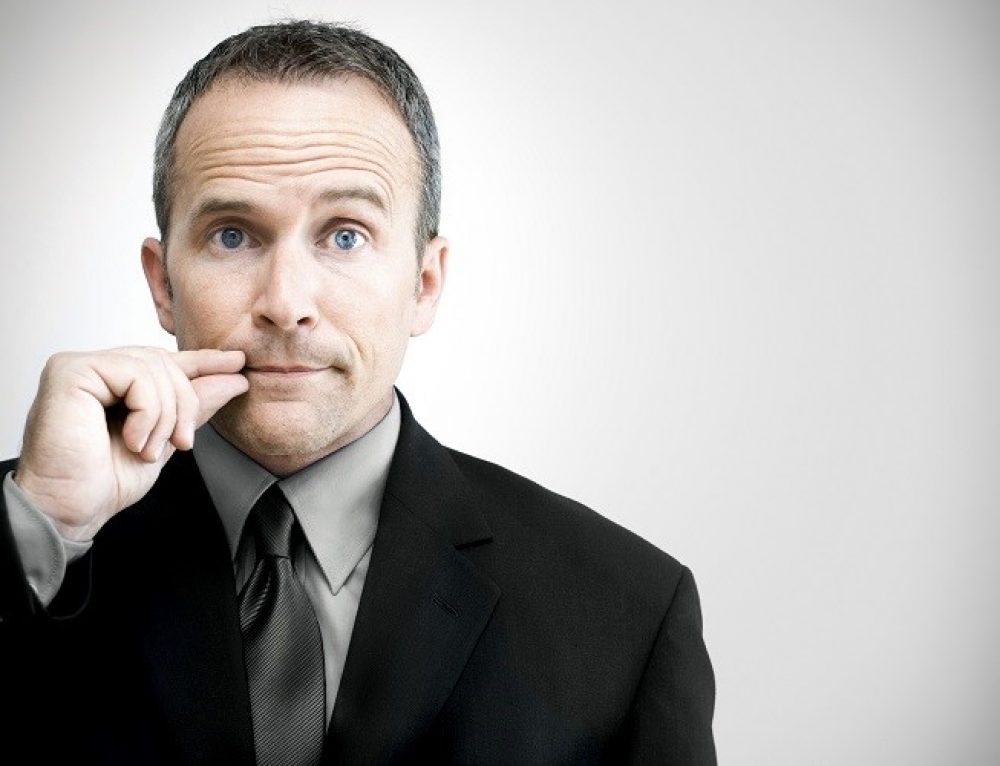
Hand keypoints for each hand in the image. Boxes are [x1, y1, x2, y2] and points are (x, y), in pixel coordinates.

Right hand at [14, 346, 248, 541]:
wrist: (70, 509)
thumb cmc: (103, 482)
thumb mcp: (165, 439)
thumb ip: (194, 407)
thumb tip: (233, 379)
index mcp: (113, 383)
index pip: (165, 362)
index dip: (203, 361)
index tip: (237, 363)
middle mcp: (96, 369)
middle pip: (164, 363)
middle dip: (186, 403)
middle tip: (183, 442)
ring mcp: (81, 367)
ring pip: (154, 368)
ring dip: (166, 415)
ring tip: (150, 449)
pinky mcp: (71, 372)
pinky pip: (135, 376)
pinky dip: (147, 412)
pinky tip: (133, 440)